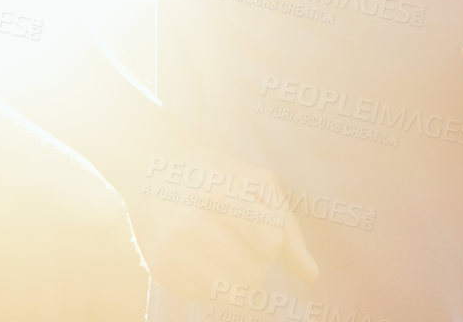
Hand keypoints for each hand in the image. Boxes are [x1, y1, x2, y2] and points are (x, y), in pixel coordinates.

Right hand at [115, 143, 319, 301]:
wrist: (151, 167)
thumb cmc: (217, 173)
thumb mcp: (260, 183)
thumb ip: (289, 230)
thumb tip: (311, 277)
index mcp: (221, 196)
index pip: (270, 244)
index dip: (273, 238)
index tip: (260, 221)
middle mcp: (191, 227)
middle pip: (254, 274)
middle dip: (259, 260)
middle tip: (241, 234)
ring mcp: (171, 252)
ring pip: (232, 293)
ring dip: (240, 275)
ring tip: (226, 246)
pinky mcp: (160, 272)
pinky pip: (207, 296)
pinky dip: (216, 281)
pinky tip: (204, 253)